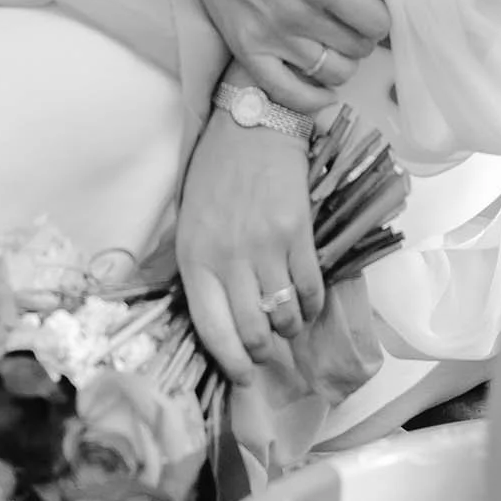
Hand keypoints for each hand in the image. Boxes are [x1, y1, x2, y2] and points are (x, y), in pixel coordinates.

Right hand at [158, 0, 388, 114]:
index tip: (374, 4)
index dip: (382, 13)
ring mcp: (269, 38)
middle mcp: (294, 14)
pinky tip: (326, 88)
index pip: (375, 20)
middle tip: (355, 19)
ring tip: (338, 40)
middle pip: (358, 46)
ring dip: (344, 57)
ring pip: (334, 72)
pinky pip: (288, 94)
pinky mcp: (246, 51)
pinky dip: (313, 98)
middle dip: (365, 33)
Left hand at [176, 105, 324, 385]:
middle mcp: (229, 259)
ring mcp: (266, 247)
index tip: (242, 377)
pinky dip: (311, 305)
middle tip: (267, 356)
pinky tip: (308, 306)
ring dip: (289, 331)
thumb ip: (200, 268)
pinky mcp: (298, 233)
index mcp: (195, 259)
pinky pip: (310, 286)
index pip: (213, 329)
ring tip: (287, 328)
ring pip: (284, 314)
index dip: (231, 363)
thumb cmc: (214, 173)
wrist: (253, 123)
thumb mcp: (189, 222)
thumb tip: (220, 315)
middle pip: (253, 331)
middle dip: (262, 354)